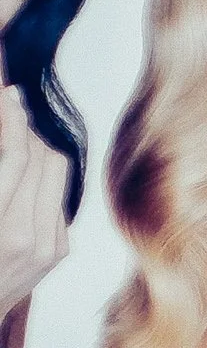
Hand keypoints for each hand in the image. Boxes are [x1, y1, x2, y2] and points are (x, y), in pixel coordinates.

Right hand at [0, 86, 71, 323]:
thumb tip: (7, 135)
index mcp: (0, 226)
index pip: (15, 156)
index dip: (12, 119)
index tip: (7, 96)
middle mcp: (29, 236)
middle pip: (44, 158)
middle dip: (26, 128)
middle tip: (8, 108)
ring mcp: (51, 245)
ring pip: (58, 172)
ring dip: (37, 147)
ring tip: (14, 136)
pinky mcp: (60, 251)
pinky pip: (58, 197)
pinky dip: (43, 176)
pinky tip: (23, 170)